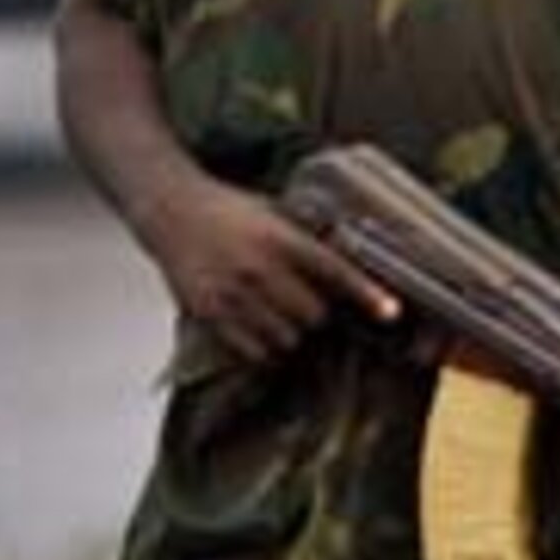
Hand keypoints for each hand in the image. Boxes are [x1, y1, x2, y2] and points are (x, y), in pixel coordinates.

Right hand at [146, 168, 400, 365]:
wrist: (168, 209)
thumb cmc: (225, 208)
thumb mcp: (270, 210)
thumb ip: (303, 237)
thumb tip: (345, 258)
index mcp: (279, 238)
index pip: (334, 271)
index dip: (366, 294)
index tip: (391, 312)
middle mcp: (259, 269)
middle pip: (314, 316)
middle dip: (316, 312)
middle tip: (303, 299)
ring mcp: (234, 295)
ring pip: (287, 338)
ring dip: (290, 330)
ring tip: (275, 309)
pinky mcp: (211, 315)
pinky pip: (254, 350)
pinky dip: (262, 345)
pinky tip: (255, 322)